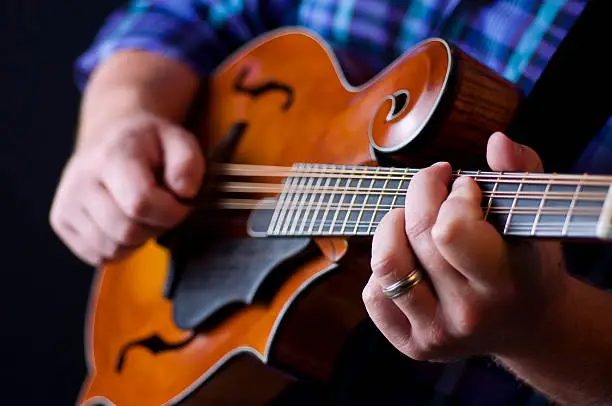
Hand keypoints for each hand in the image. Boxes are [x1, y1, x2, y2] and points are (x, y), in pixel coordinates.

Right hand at [50, 112, 204, 265]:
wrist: (113, 138)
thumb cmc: (151, 145)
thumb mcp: (180, 142)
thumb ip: (189, 164)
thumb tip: (184, 192)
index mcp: (112, 156)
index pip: (140, 203)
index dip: (170, 212)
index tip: (181, 202)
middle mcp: (81, 180)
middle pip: (127, 231)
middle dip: (156, 226)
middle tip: (163, 209)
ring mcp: (67, 203)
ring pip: (113, 248)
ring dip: (139, 239)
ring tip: (143, 213)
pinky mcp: (61, 222)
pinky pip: (100, 256)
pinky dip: (121, 247)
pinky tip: (126, 221)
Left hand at [362, 132, 568, 360]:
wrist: (530, 326)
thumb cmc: (529, 264)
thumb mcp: (536, 219)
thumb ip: (522, 172)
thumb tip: (496, 141)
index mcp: (502, 282)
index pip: (450, 231)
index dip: (452, 196)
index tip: (465, 186)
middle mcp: (467, 314)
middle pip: (415, 236)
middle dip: (421, 193)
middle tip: (436, 185)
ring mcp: (436, 334)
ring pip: (385, 265)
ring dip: (391, 227)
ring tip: (411, 218)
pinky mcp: (412, 344)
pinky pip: (373, 296)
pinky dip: (382, 269)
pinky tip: (408, 259)